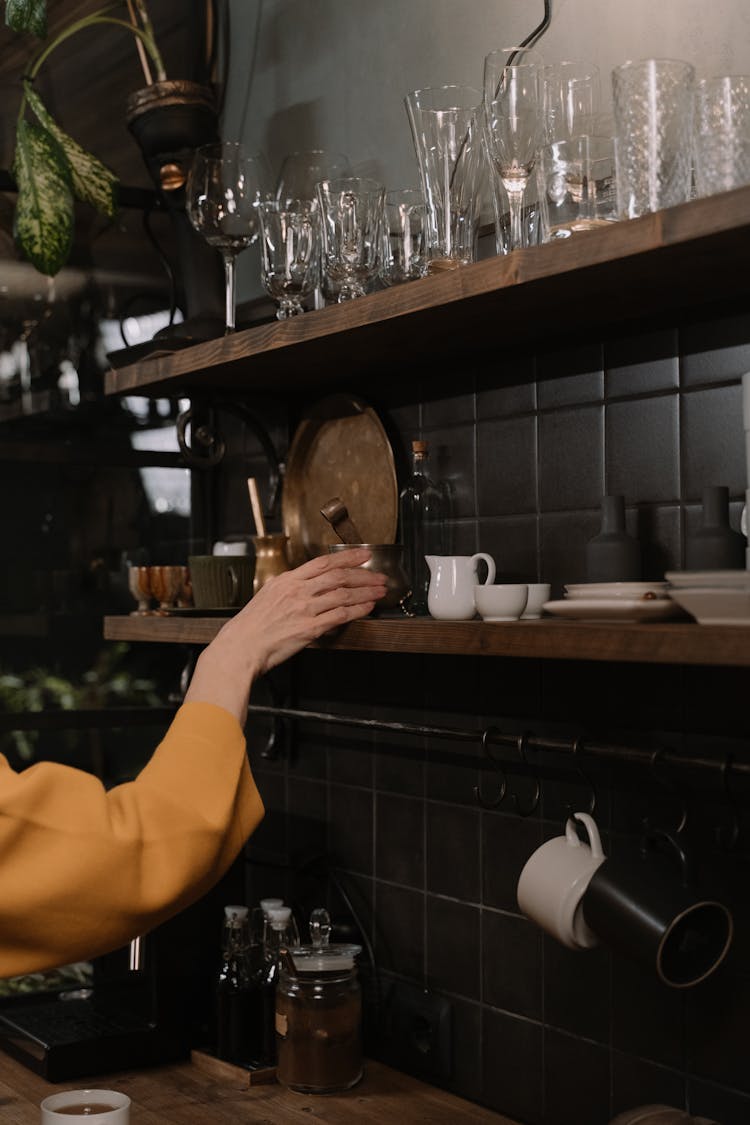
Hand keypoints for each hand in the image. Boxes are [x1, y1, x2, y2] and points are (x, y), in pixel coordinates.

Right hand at [184, 549, 386, 721]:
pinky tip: (367, 607)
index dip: (347, 557)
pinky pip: (340, 615)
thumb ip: (290, 589)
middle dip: (364, 574)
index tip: (363, 554)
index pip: (324, 562)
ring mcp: (304, 608)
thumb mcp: (268, 596)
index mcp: (287, 580)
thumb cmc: (251, 626)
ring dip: (366, 592)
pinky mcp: (309, 628)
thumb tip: (308, 586)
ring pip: (343, 594)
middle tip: (379, 575)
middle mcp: (297, 591)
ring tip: (380, 591)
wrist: (241, 647)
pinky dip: (357, 609)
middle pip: (338, 576)